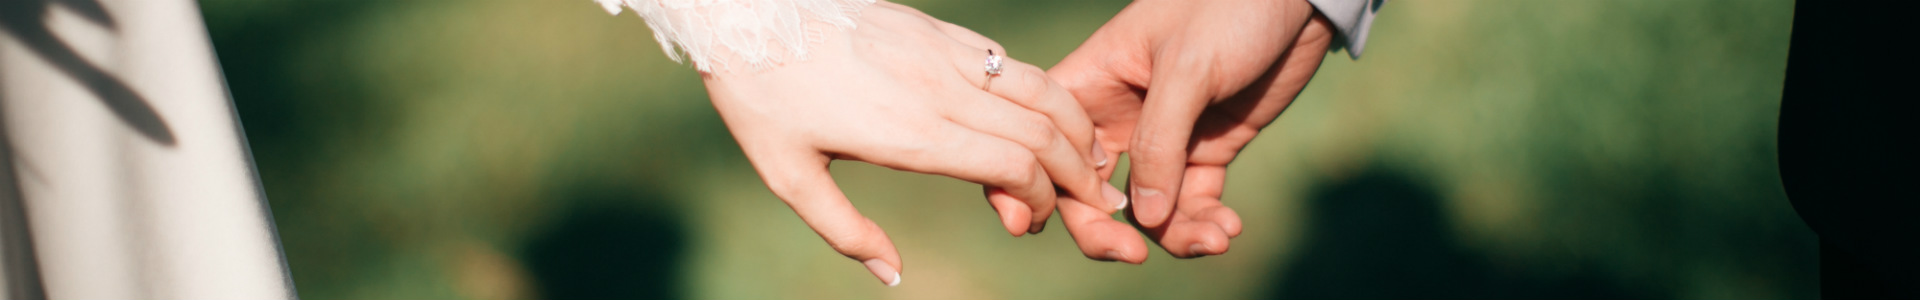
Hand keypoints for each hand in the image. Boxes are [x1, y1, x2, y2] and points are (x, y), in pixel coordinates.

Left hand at [702, 1, 1126, 285]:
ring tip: (1092, 158)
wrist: (749, 12)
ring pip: (1039, 87)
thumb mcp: (787, 175)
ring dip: (1076, 126)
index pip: (1013, 165)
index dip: (1041, 198)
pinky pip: (1008, 62)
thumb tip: (893, 275)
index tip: (1032, 221)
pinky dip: (1043, 91)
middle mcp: (940, 90)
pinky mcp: (939, 31)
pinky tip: (1046, 114)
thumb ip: (844, 230)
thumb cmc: (762, 96)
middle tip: (1097, 201)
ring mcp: (944, 53)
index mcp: (911, 133)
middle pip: (1042, 130)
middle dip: (1080, 172)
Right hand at [1047, 0, 1335, 261]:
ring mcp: (1164, 136)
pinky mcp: (1207, 148)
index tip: (1040, 221)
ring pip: (1146, 207)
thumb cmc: (1230, 7)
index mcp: (1092, 80)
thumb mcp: (1188, 68)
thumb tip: (1145, 219)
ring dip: (1173, 233)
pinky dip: (1205, 222)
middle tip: (1131, 256)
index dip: (1037, 183)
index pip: (1047, 141)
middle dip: (1106, 229)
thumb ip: (1160, 142)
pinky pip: (1193, 201)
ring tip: (1214, 239)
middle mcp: (1119, 114)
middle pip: (1089, 189)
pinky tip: (1228, 228)